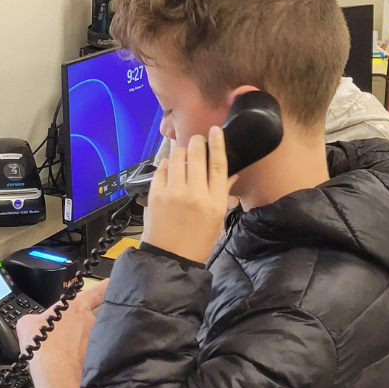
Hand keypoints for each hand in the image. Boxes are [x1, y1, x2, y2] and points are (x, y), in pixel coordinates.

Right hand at [16, 279, 108, 387]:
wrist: (55, 375)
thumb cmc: (44, 347)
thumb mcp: (28, 325)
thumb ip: (35, 320)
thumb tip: (35, 324)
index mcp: (76, 307)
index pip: (98, 291)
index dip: (105, 286)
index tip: (113, 282)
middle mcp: (90, 322)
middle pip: (86, 321)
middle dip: (75, 329)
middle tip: (60, 340)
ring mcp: (95, 341)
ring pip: (87, 340)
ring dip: (76, 347)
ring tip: (61, 357)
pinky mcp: (98, 360)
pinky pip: (88, 357)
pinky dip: (78, 362)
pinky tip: (66, 367)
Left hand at [141, 126, 235, 263]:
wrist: (171, 258)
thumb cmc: (198, 241)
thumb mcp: (217, 220)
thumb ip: (223, 194)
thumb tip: (232, 173)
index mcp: (214, 202)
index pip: (218, 165)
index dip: (218, 144)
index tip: (216, 130)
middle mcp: (196, 194)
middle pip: (197, 155)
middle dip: (196, 142)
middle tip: (196, 141)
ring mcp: (174, 193)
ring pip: (177, 157)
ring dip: (181, 152)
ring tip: (182, 157)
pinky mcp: (156, 195)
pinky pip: (161, 169)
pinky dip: (166, 164)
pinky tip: (169, 167)